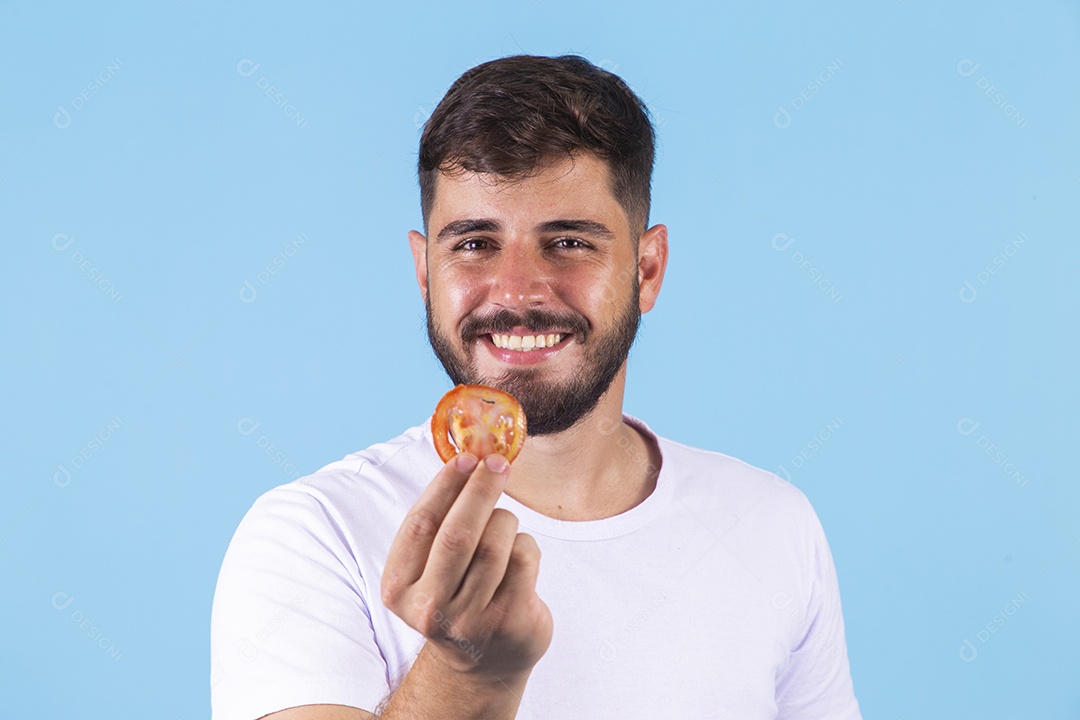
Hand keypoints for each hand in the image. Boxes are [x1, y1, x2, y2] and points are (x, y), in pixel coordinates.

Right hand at [381, 453, 552, 680]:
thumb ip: (439, 522)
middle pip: (459, 533)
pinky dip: (525, 543)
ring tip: (504, 523)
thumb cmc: (455, 595)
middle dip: (480, 490)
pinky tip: (518, 555)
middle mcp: (431, 608)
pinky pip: (524, 557)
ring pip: (496, 543)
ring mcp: (472, 619)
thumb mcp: (430, 566)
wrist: (482, 661)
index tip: (465, 458)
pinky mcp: (510, 621)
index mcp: (399, 589)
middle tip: (497, 463)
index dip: (444, 486)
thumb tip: (467, 458)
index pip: (421, 524)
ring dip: (505, 519)